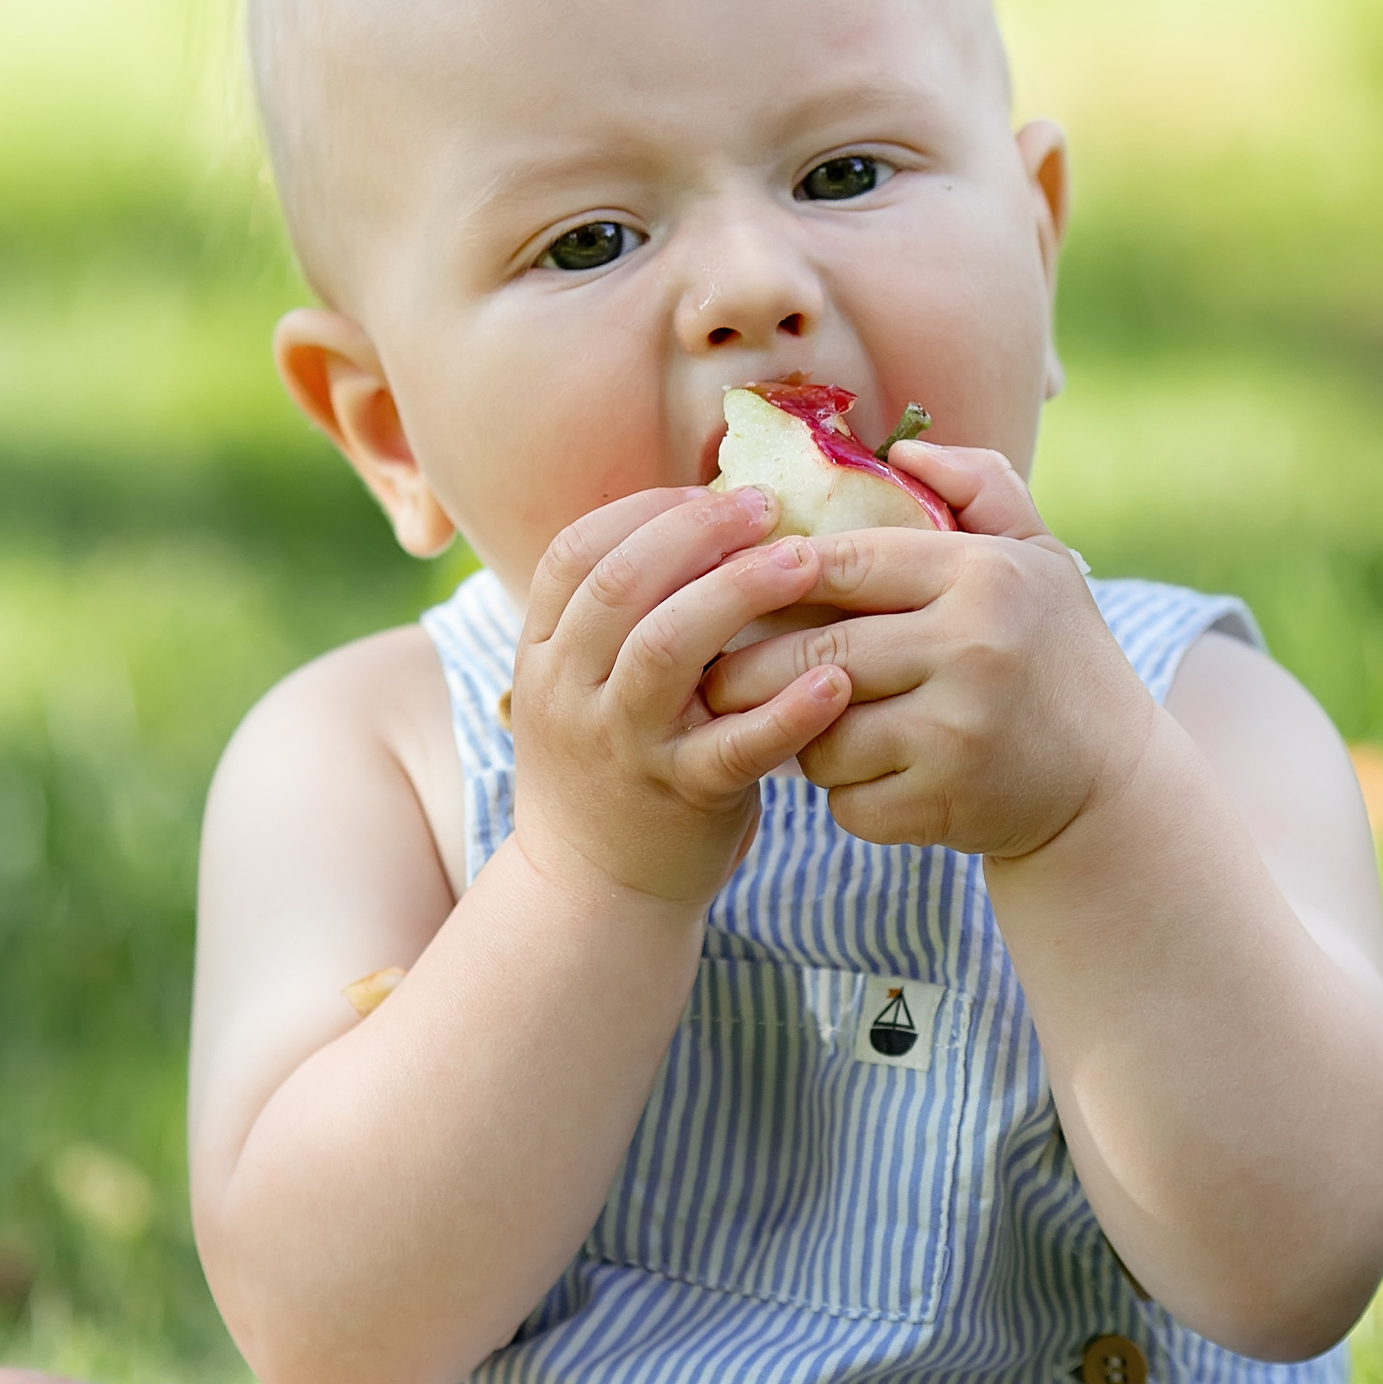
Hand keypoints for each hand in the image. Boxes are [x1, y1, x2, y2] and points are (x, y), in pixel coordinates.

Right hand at [510, 487, 854, 906]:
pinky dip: (788, 710)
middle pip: (619, 584)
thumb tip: (709, 522)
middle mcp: (570, 693)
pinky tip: (837, 678)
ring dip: (738, 593)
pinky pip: (734, 745)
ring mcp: (623, 745)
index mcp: (545, 655)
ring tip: (804, 563)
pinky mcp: (681, 796)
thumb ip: (625, 617)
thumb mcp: (586, 687)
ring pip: (667, 648)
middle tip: (766, 505)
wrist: (592, 892)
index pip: (576, 552)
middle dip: (695, 530)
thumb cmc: (613, 768)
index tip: (710, 491)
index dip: (645, 512)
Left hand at [698, 445, 1158, 858]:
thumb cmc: (1058, 656)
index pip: (846, 562)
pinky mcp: (944, 804)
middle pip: (816, 652)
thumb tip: (902, 452)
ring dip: (802, 736)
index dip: (777, 574)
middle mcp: (971, 647)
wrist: (1115, 783)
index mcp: (983, 575)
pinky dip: (843, 795)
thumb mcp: (1040, 556)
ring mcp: (957, 731)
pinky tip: (867, 780)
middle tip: (717, 672)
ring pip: (821, 733)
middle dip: (751, 666)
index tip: (735, 586)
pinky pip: (847, 800)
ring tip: (811, 726)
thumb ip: (979, 487)